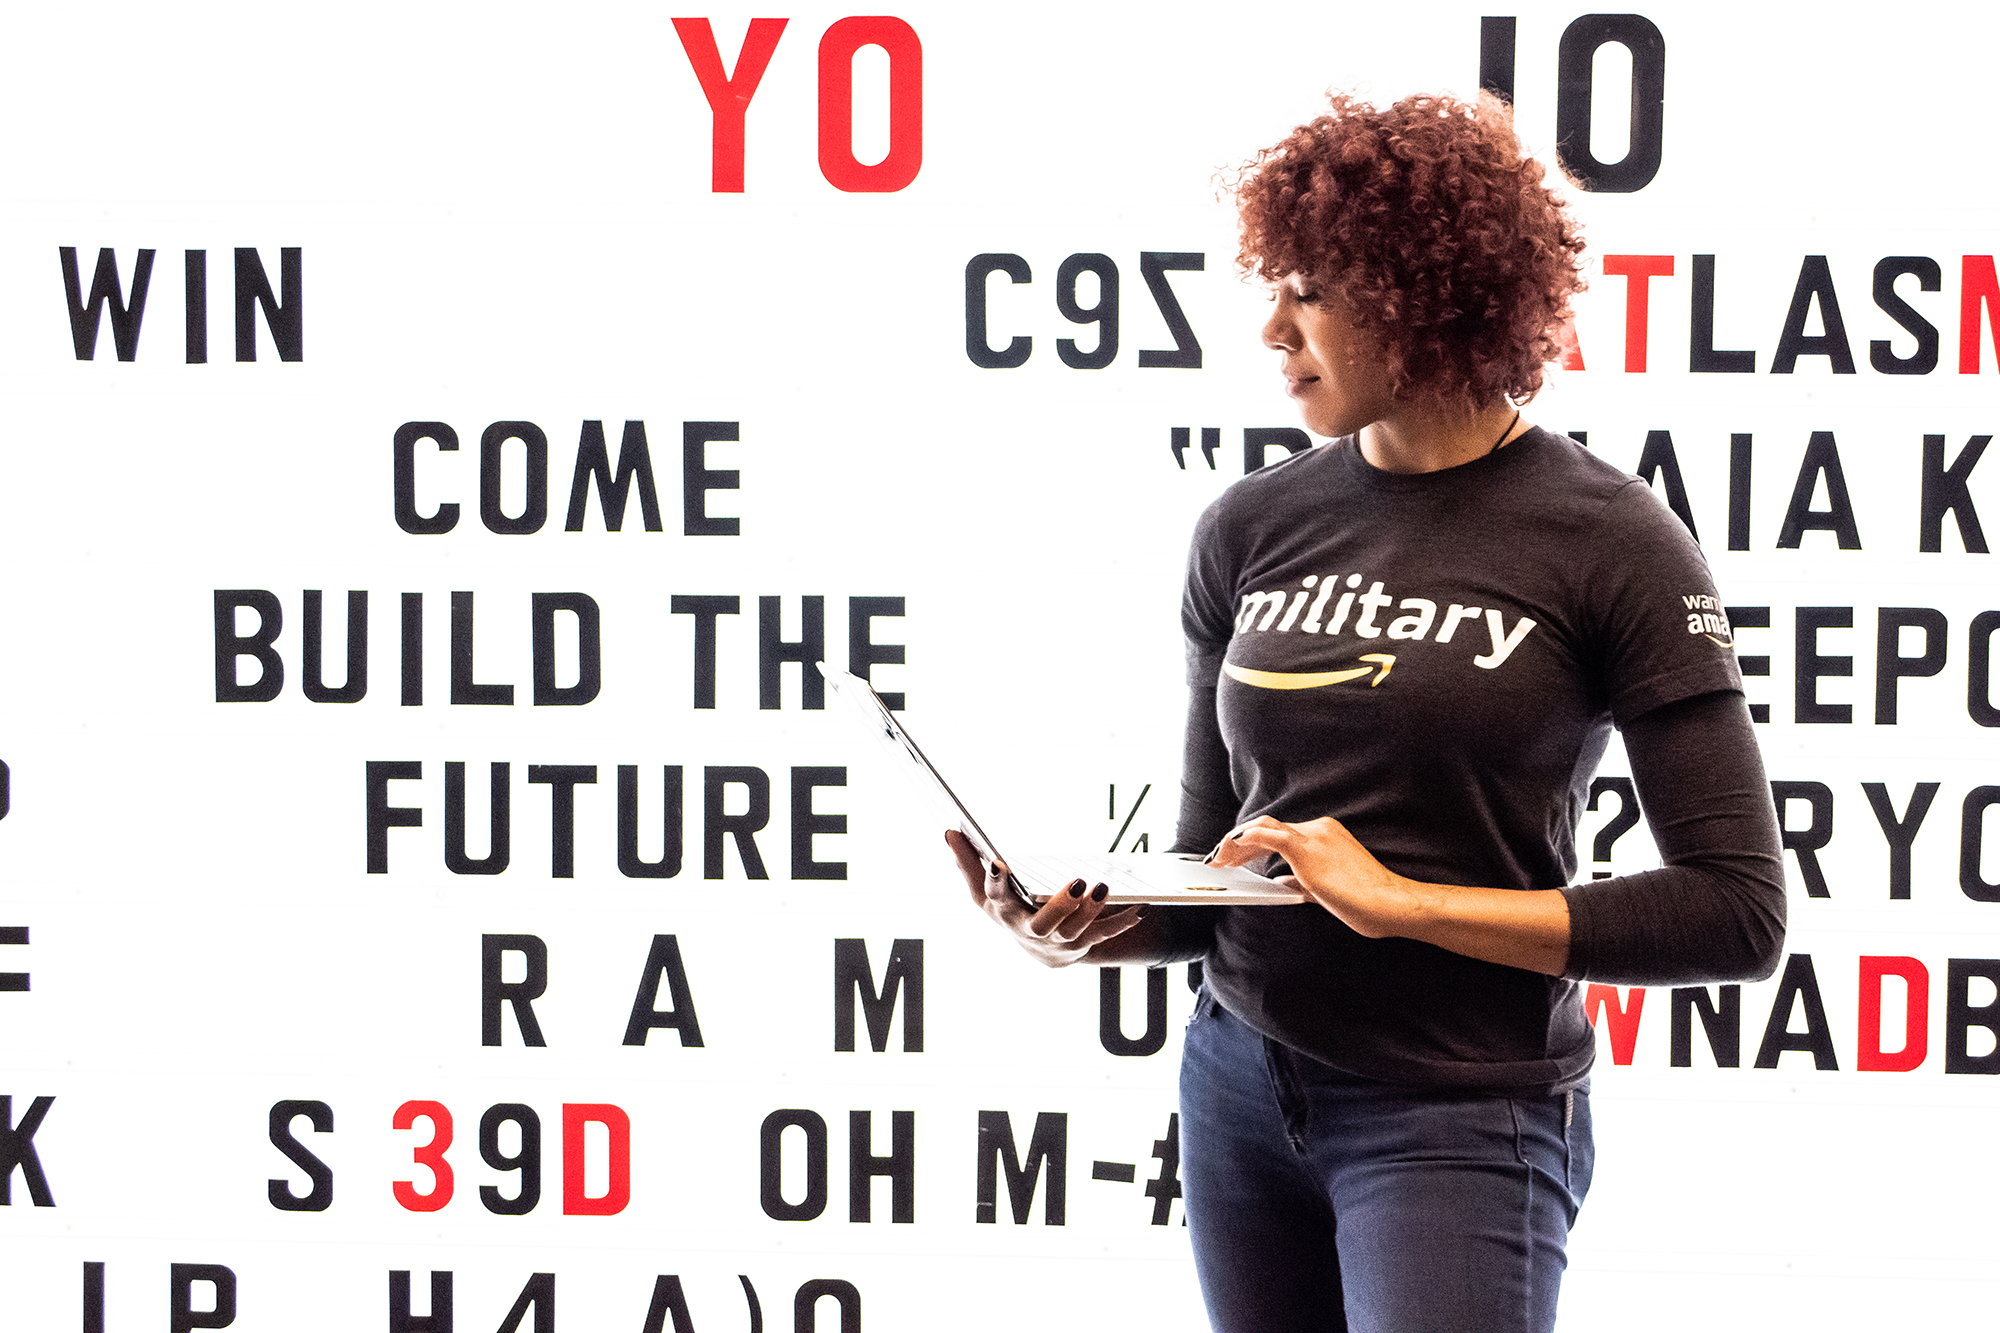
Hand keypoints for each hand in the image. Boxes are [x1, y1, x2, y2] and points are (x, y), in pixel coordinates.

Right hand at [945, 829, 1141, 966]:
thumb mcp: (984, 892)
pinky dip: (1121, 922)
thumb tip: (949, 831)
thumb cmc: (1009, 911)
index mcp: (1004, 914)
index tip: (998, 862)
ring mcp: (1058, 942)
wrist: (1042, 954)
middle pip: (1042, 925)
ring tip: (1105, 886)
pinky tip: (1139, 908)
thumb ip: (968, 863)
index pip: (995, 898)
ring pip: (1075, 931)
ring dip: (1091, 911)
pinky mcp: (1083, 944)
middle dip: (1060, 906)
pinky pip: (1103, 935)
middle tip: (1078, 881)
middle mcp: (1030, 932)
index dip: (994, 882)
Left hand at [1206, 814, 1415, 938]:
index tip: (1238, 857)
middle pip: (1267, 828)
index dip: (1254, 845)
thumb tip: (1282, 883)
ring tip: (1219, 859)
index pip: (1280, 834)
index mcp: (1326, 835)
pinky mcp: (1305, 849)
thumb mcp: (1327, 890)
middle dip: (1240, 844)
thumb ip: (1303, 883)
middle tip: (1221, 859)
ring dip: (1236, 843)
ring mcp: (1312, 836)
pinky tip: (1228, 850)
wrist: (1388, 902)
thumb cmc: (1368, 901)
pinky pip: (1266, 836)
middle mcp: (1318, 829)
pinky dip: (1243, 840)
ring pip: (1262, 829)